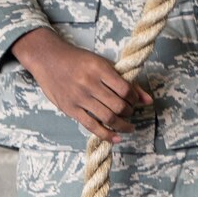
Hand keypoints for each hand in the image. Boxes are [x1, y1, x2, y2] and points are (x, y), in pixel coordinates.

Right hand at [13, 29, 151, 144]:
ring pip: (108, 117)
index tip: (134, 100)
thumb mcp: (102, 63)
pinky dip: (107, 135)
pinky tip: (116, 138)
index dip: (134, 98)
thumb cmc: (77, 60)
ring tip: (128, 126)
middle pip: (118, 105)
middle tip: (130, 112)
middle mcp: (90, 83)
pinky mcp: (70, 109)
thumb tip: (149, 100)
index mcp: (99, 68)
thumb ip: (125, 81)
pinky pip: (92, 126)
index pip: (125, 89)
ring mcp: (79, 97)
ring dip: (122, 125)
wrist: (48, 58)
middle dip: (129, 112)